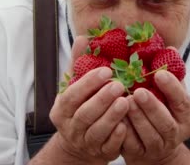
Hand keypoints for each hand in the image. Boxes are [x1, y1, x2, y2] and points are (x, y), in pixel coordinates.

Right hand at [47, 36, 128, 163]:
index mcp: (62, 109)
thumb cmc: (80, 108)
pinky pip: (109, 147)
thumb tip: (83, 37)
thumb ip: (79, 64)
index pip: (71, 95)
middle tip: (120, 84)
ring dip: (112, 116)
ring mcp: (86, 143)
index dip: (88, 83)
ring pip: (97, 131)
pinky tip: (127, 125)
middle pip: (84, 114)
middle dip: (102, 99)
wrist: (81, 145)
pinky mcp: (101, 154)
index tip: (106, 70)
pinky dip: (117, 136)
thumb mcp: (75, 87)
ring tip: (127, 101)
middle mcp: (71, 128)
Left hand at [121, 70, 189, 164]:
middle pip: (165, 123)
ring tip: (125, 101)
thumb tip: (170, 49)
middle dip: (152, 106)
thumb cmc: (162, 112)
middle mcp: (175, 135)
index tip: (159, 74)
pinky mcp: (139, 155)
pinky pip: (131, 145)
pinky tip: (117, 118)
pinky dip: (123, 132)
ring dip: (136, 118)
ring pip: (148, 135)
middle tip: (138, 91)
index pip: (182, 102)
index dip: (172, 88)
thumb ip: (171, 76)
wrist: (153, 146)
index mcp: (186, 118)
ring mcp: (157, 147)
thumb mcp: (169, 96)